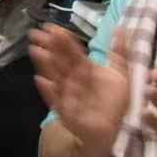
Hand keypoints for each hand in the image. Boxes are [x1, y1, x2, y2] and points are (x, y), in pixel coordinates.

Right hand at [29, 24, 132, 151]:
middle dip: (49, 47)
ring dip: (45, 64)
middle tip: (36, 32)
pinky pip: (55, 101)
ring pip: (55, 77)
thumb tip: (121, 28)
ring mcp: (68, 94)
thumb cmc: (114, 102)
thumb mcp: (120, 74)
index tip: (50, 26)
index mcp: (85, 68)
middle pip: (60, 60)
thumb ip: (119, 52)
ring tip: (35, 50)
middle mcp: (74, 79)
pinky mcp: (66, 112)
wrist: (112, 130)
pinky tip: (40, 80)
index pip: (72, 51)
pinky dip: (48, 91)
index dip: (62, 39)